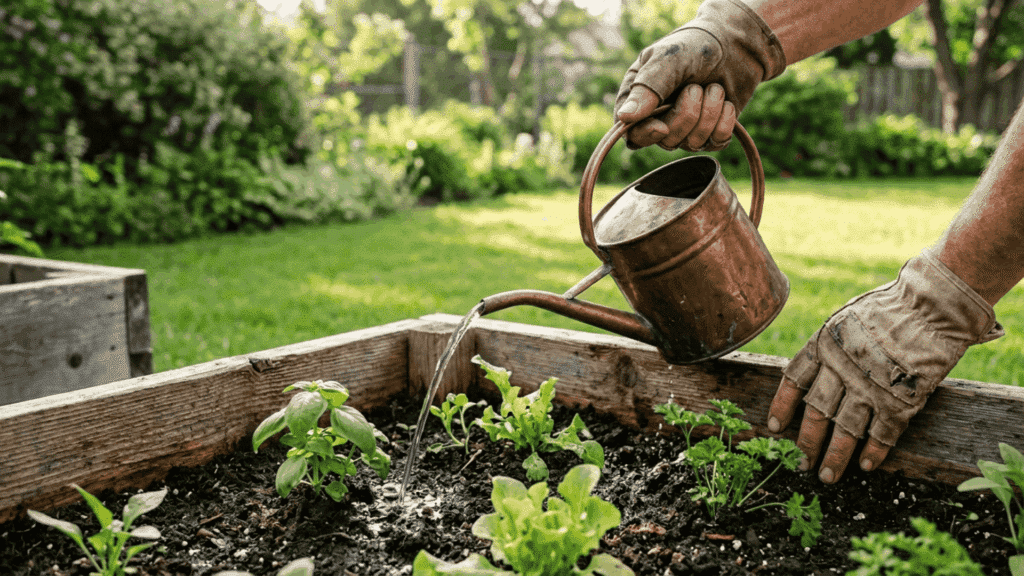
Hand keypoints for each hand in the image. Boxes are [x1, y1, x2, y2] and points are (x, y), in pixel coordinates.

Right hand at [613, 0, 784, 149]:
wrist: (734, 43)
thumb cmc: (695, 45)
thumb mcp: (669, 59)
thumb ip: (647, 88)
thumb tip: (625, 118)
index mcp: (640, 99)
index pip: (633, 133)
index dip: (647, 134)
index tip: (662, 127)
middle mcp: (659, 118)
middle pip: (666, 140)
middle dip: (687, 113)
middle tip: (696, 86)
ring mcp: (686, 129)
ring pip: (693, 143)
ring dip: (709, 112)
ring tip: (714, 88)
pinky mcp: (711, 134)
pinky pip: (716, 143)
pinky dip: (725, 121)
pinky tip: (725, 102)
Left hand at [767, 250, 1002, 483]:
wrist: (932, 306)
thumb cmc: (890, 308)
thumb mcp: (847, 319)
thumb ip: (831, 346)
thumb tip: (814, 372)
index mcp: (825, 343)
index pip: (794, 380)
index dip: (782, 406)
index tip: (774, 428)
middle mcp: (841, 367)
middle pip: (816, 411)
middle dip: (806, 441)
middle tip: (801, 463)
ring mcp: (870, 385)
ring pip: (844, 430)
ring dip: (835, 457)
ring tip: (827, 477)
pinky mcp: (900, 399)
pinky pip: (881, 434)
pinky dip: (873, 452)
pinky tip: (866, 465)